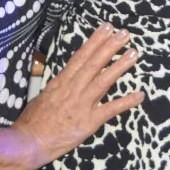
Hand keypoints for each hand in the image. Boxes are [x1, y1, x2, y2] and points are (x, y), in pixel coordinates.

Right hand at [11, 25, 143, 169]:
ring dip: (120, 66)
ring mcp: (82, 104)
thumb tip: (66, 78)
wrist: (29, 141)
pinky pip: (110, 109)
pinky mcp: (89, 122)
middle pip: (94, 63)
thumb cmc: (32, 120)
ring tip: (133, 53)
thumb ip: (58, 86)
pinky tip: (140, 95)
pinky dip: (126, 102)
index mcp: (61, 81)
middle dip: (110, 46)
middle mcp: (73, 88)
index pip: (81, 56)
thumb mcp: (44, 95)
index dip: (95, 41)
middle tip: (124, 33)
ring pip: (103, 80)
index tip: (107, 28)